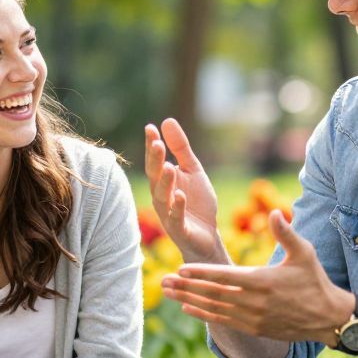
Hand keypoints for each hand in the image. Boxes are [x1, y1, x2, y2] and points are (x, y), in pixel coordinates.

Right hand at [145, 119, 227, 263]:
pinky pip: (176, 217)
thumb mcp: (193, 171)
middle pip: (154, 177)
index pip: (155, 161)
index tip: (150, 128)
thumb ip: (180, 149)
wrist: (207, 236)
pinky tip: (181, 195)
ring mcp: (168, 213)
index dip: (152, 146)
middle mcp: (161, 196)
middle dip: (155, 161)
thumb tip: (167, 120)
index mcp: (163, 181)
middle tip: (157, 144)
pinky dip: (177, 207)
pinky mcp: (179, 229)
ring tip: (169, 167)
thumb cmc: (197, 202)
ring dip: (165, 182)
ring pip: (162, 197)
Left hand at [162, 210, 342, 342]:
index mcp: (262, 281)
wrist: (327, 317)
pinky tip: (188, 308)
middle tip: (162, 281)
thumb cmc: (315, 280)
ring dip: (188, 300)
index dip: (201, 273)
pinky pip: (223, 321)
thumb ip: (286, 233)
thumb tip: (273, 211)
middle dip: (186, 287)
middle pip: (212, 294)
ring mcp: (252, 317)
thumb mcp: (304, 253)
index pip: (224, 276)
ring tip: (167, 293)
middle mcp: (253, 301)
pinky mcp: (254, 328)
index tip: (180, 269)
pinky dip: (204, 314)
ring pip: (213, 308)